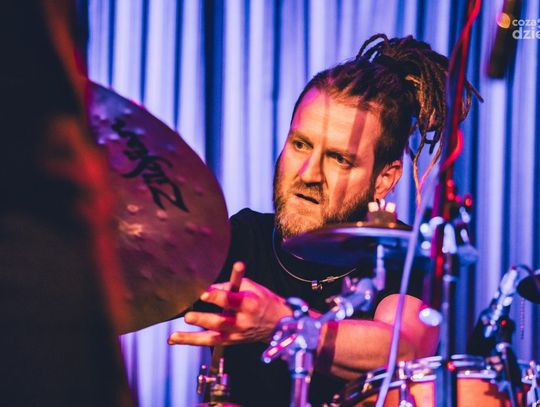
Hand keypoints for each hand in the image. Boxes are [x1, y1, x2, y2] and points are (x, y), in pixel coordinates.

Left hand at [168, 272, 291, 345]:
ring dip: (192, 337)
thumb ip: (231, 284)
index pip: (231, 301)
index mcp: (249, 304)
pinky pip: (209, 342)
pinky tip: (174, 338)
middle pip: (221, 322)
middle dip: (204, 319)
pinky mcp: (230, 341)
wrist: (279, 324)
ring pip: (212, 337)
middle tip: (189, 316)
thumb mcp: (252, 287)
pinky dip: (191, 341)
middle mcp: (242, 321)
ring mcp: (236, 334)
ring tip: (175, 335)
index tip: (205, 293)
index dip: (218, 297)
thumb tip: (212, 286)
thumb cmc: (264, 301)